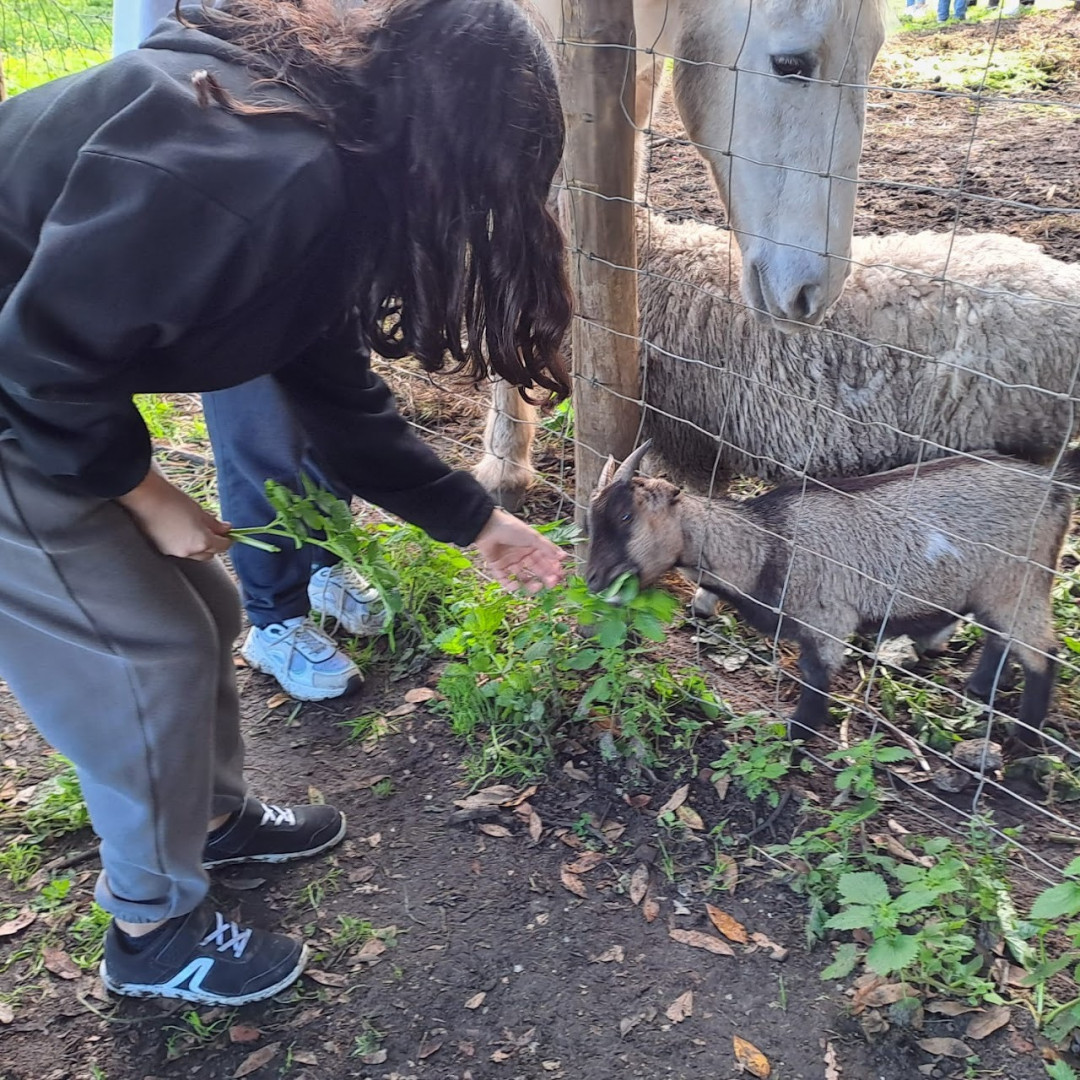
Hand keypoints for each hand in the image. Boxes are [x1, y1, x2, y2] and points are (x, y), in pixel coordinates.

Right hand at [117, 466, 231, 560]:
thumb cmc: (173, 500)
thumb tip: (226, 529)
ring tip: (195, 529)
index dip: (228, 539)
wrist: (144, 498)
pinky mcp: (161, 549)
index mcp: (202, 542)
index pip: (222, 547)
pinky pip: (179, 550)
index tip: (228, 532)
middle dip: (214, 544)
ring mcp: (174, 552)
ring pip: (194, 554)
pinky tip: (180, 531)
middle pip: (209, 554)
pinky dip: (184, 544)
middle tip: (213, 530)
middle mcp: (189, 552)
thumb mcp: (199, 511)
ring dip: (198, 545)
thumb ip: (214, 523)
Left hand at [472, 508, 567, 592]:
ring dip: (531, 584)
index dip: (553, 568)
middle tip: (552, 584)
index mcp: (532, 547)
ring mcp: (510, 562)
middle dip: (545, 577)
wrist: (487, 526)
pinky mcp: (498, 567)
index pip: (546, 560)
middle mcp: (522, 555)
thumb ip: (547, 548)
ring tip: (537, 587)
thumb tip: (563, 556)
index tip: (559, 575)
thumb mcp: (532, 537)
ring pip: (523, 577)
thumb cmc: (510, 527)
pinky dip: (511, 585)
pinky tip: (517, 586)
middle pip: (536, 570)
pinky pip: (505, 580)